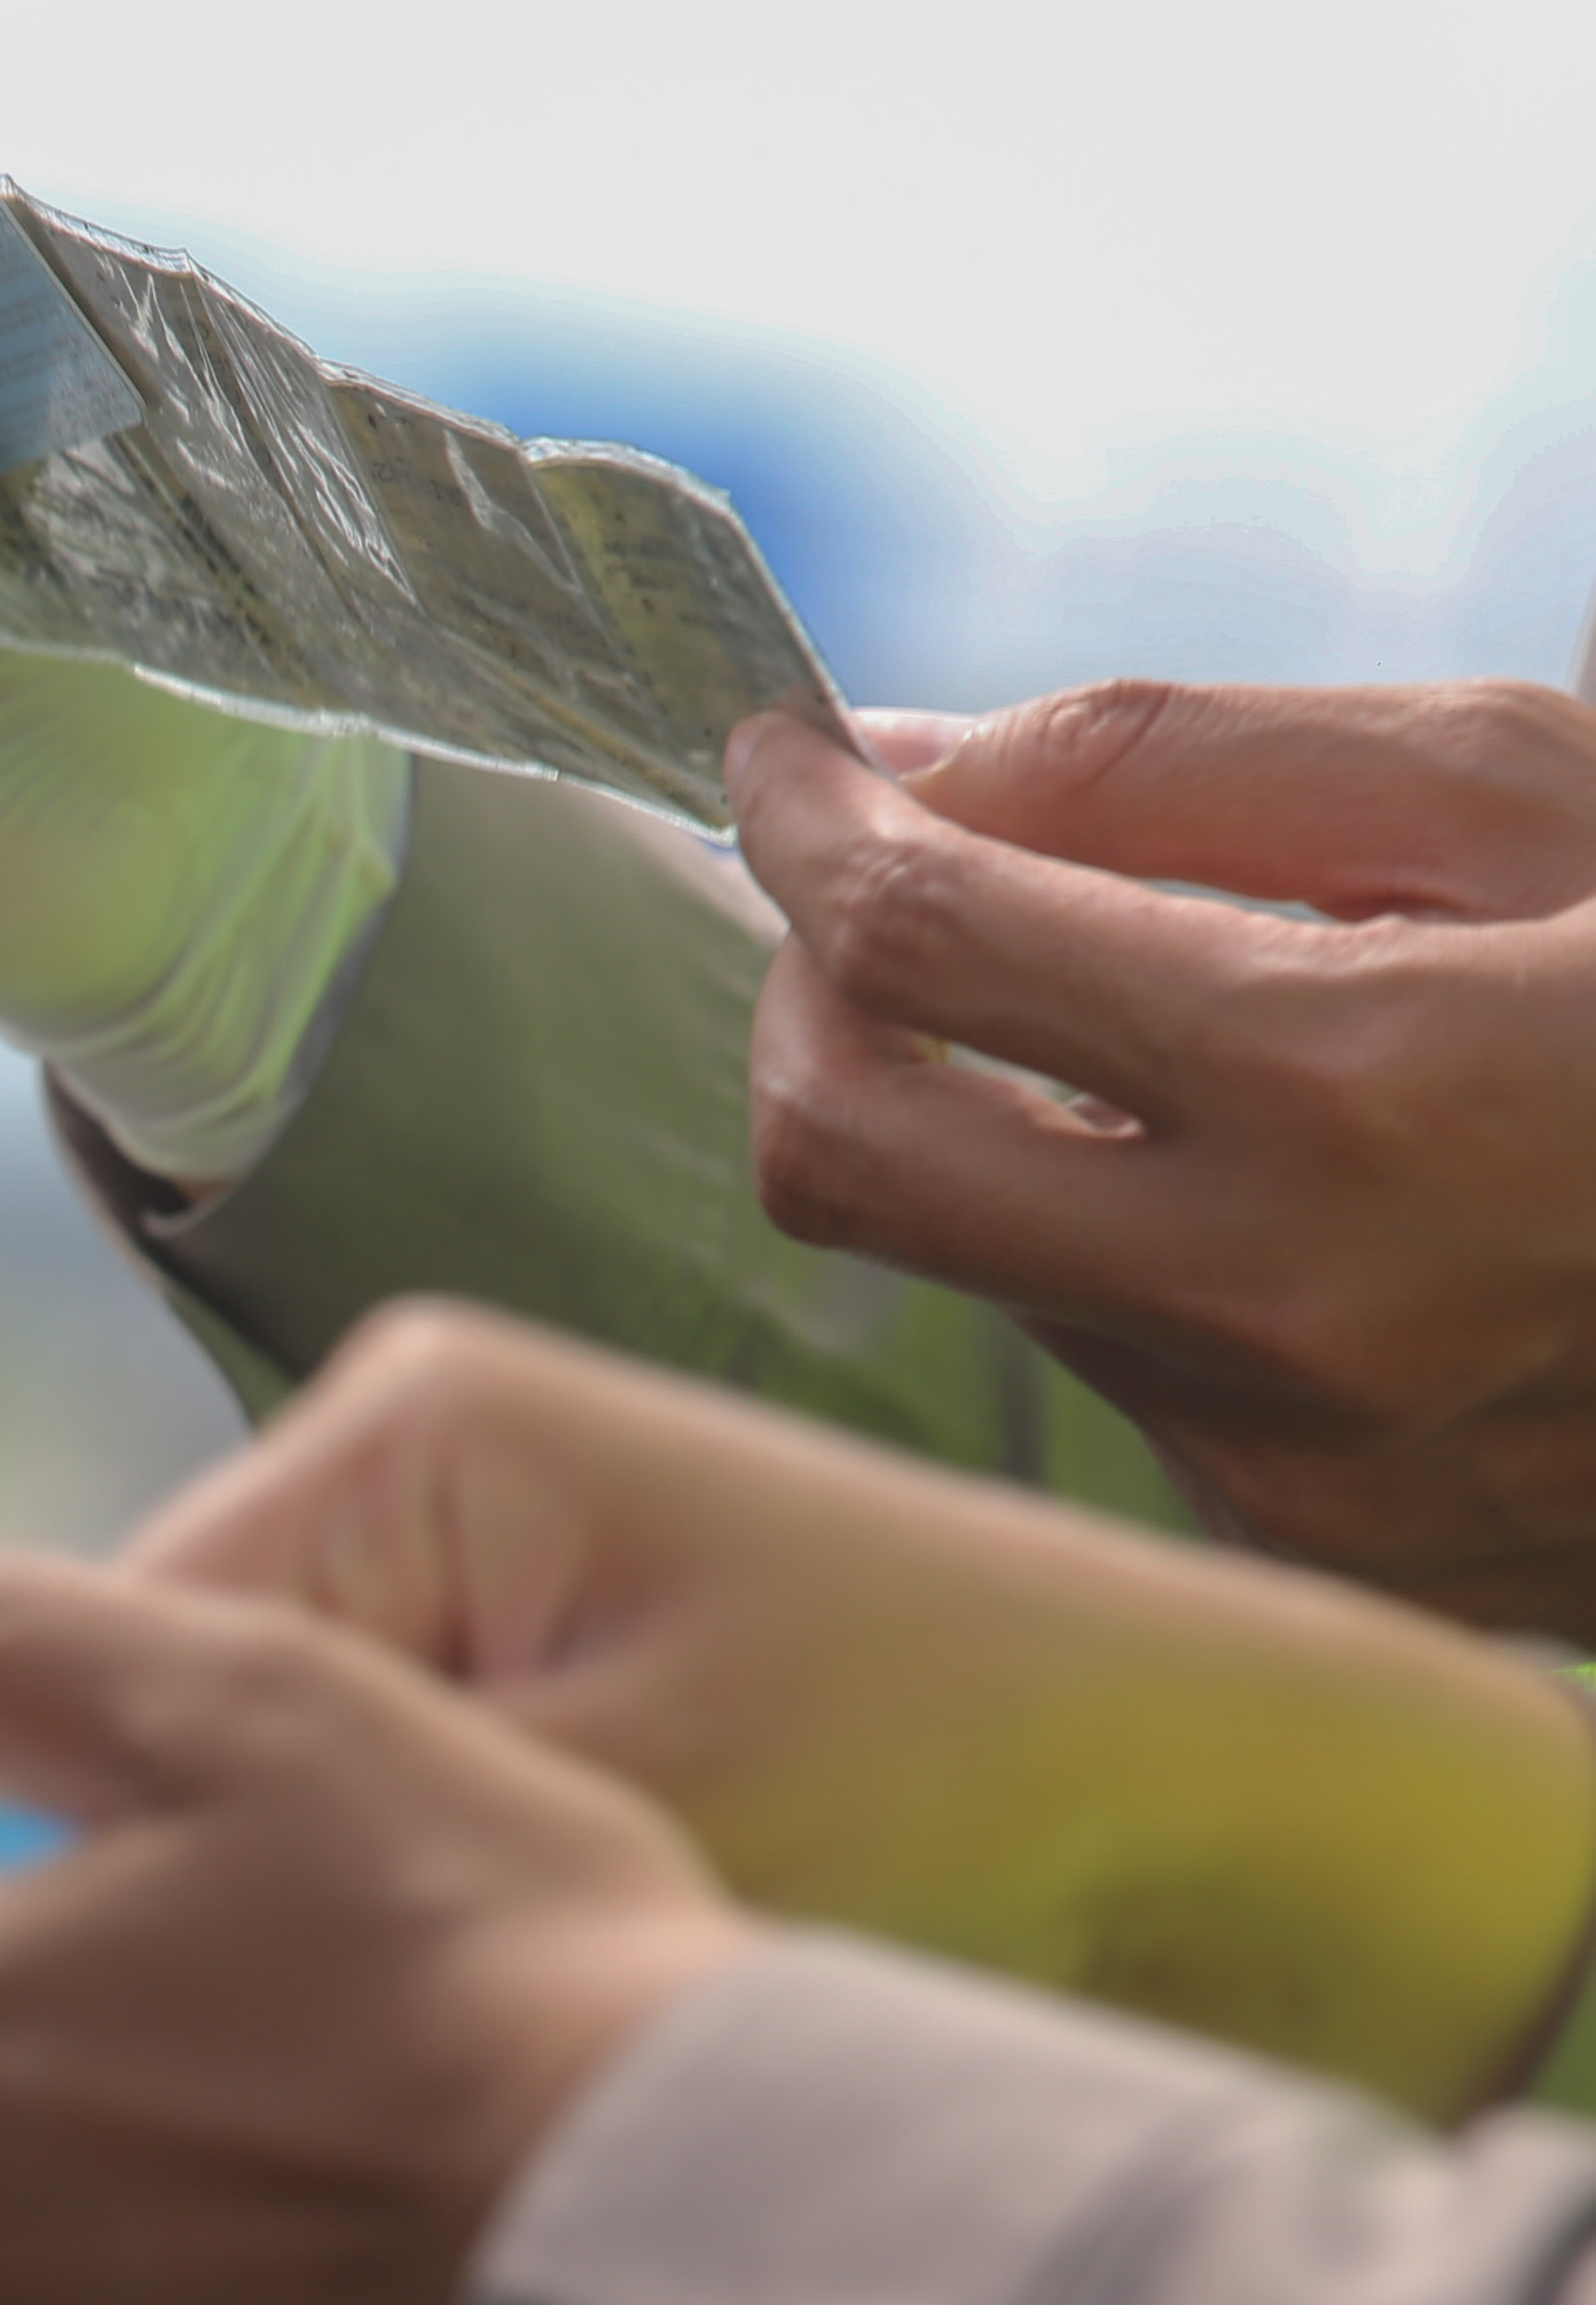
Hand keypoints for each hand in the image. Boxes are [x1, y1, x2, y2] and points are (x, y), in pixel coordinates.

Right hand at [128, 1301, 1595, 2118]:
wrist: (1225, 1812)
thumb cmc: (933, 1799)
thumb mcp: (584, 1841)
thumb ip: (275, 1853)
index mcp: (403, 1426)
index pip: (102, 1665)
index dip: (93, 1880)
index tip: (139, 2051)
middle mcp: (401, 1430)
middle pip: (170, 1710)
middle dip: (210, 1897)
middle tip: (323, 2054)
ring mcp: (466, 1520)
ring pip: (256, 1763)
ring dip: (308, 1910)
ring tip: (435, 2020)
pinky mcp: (528, 1618)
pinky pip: (364, 1774)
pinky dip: (397, 1900)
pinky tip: (484, 1986)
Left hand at [728, 681, 1595, 1641]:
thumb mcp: (1535, 792)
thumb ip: (1177, 766)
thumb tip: (907, 764)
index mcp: (1367, 1095)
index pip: (920, 944)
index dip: (811, 824)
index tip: (782, 755)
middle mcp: (1299, 1318)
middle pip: (843, 1154)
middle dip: (810, 997)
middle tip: (871, 889)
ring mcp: (1298, 1467)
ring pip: (981, 1258)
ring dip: (994, 1114)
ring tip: (1167, 1018)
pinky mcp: (1319, 1549)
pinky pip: (1117, 1359)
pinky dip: (1127, 1238)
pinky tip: (1293, 1178)